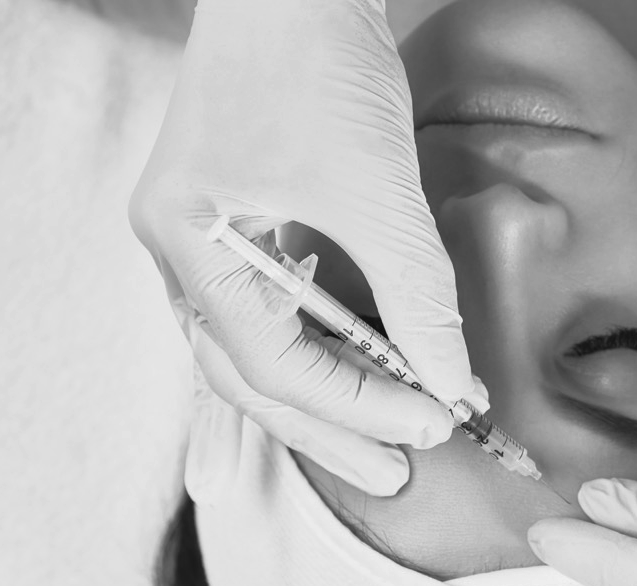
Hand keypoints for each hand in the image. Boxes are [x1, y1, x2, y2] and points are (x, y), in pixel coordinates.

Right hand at [130, 0, 474, 494]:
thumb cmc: (316, 59)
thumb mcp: (376, 190)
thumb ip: (416, 296)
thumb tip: (453, 386)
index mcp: (189, 243)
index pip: (273, 363)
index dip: (357, 405)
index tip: (433, 424)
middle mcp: (183, 250)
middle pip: (252, 376)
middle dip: (329, 430)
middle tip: (395, 476)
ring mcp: (208, 237)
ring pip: (260, 351)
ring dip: (327, 398)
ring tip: (387, 443)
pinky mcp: (244, 223)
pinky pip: (275, 312)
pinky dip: (323, 349)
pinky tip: (363, 378)